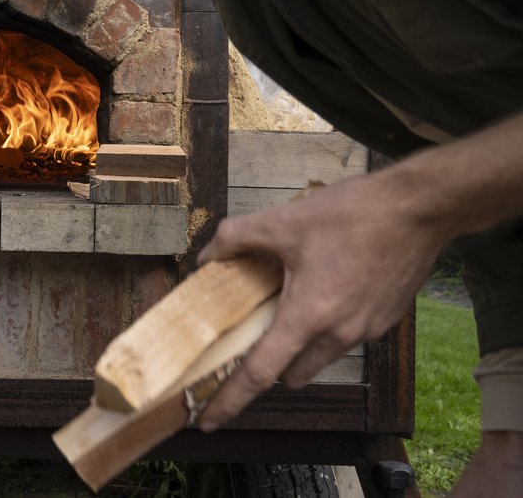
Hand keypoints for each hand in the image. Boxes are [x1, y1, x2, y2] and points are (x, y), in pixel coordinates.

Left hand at [194, 170, 445, 430]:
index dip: (230, 399)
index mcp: (308, 316)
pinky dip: (327, 327)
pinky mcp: (385, 321)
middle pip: (291, 374)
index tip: (208, 420)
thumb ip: (235, 238)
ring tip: (290, 303)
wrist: (420, 208)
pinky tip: (324, 290)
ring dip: (300, 344)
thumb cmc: (353, 214)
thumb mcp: (282, 220)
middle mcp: (339, 334)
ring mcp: (367, 331)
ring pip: (320, 357)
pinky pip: (345, 338)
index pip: (260, 373)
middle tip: (251, 338)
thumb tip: (207, 255)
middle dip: (270, 366)